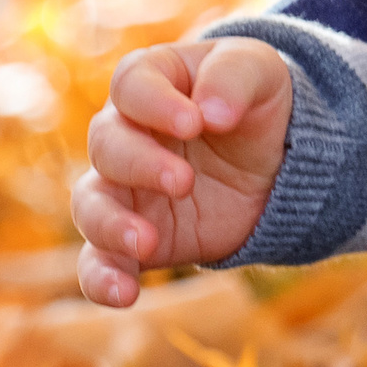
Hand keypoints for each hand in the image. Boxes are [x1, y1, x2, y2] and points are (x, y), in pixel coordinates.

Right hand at [73, 38, 293, 307]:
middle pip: (106, 145)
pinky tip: (124, 295)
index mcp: (152, 83)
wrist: (276, 163)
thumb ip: (235, 77)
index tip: (194, 121)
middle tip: (184, 180)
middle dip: (140, 164)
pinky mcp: (134, 239)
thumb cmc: (257, 103)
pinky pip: (100, 262)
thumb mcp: (261, 72)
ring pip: (90, 205)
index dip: (154, 103)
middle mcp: (126, 135)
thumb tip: (211, 111)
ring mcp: (124, 190)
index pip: (131, 85)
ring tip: (146, 243)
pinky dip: (102, 279)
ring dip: (110, 225)